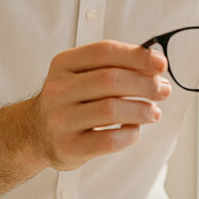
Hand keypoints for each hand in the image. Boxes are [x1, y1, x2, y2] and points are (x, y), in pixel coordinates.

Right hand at [30, 40, 170, 170]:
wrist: (35, 133)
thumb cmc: (70, 100)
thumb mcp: (81, 74)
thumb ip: (114, 66)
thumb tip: (155, 66)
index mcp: (64, 64)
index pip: (105, 51)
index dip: (137, 56)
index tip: (161, 64)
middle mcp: (58, 89)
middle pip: (111, 80)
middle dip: (145, 84)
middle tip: (163, 90)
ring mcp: (61, 119)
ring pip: (112, 110)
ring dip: (141, 110)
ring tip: (154, 112)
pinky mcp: (69, 147)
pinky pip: (109, 140)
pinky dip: (130, 134)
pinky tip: (134, 129)